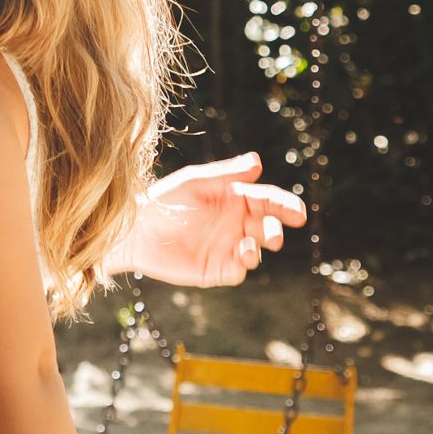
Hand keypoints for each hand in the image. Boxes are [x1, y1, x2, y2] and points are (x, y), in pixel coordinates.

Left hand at [128, 152, 306, 286]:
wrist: (134, 230)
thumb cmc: (164, 200)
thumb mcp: (194, 182)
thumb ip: (225, 175)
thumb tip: (258, 163)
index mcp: (234, 199)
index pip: (267, 201)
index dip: (285, 206)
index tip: (297, 213)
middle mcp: (235, 224)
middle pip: (267, 227)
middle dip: (275, 230)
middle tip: (273, 235)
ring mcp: (226, 247)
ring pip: (256, 251)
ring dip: (259, 249)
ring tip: (249, 245)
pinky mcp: (215, 269)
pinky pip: (238, 271)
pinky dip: (244, 265)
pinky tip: (239, 257)